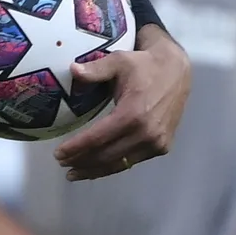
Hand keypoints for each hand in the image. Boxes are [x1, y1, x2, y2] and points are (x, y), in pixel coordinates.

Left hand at [52, 26, 191, 180]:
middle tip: (61, 163)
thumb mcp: (119, 61)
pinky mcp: (162, 146)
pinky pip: (132, 161)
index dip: (76, 148)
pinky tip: (97, 167)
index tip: (58, 154)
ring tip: (74, 173)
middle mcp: (146, 133)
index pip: (97, 138)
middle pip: (106, 155)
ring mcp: (156, 142)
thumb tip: (73, 70)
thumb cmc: (144, 65)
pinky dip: (113, 166)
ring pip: (119, 163)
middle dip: (81, 162)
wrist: (176, 71)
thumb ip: (95, 69)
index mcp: (133, 114)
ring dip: (95, 170)